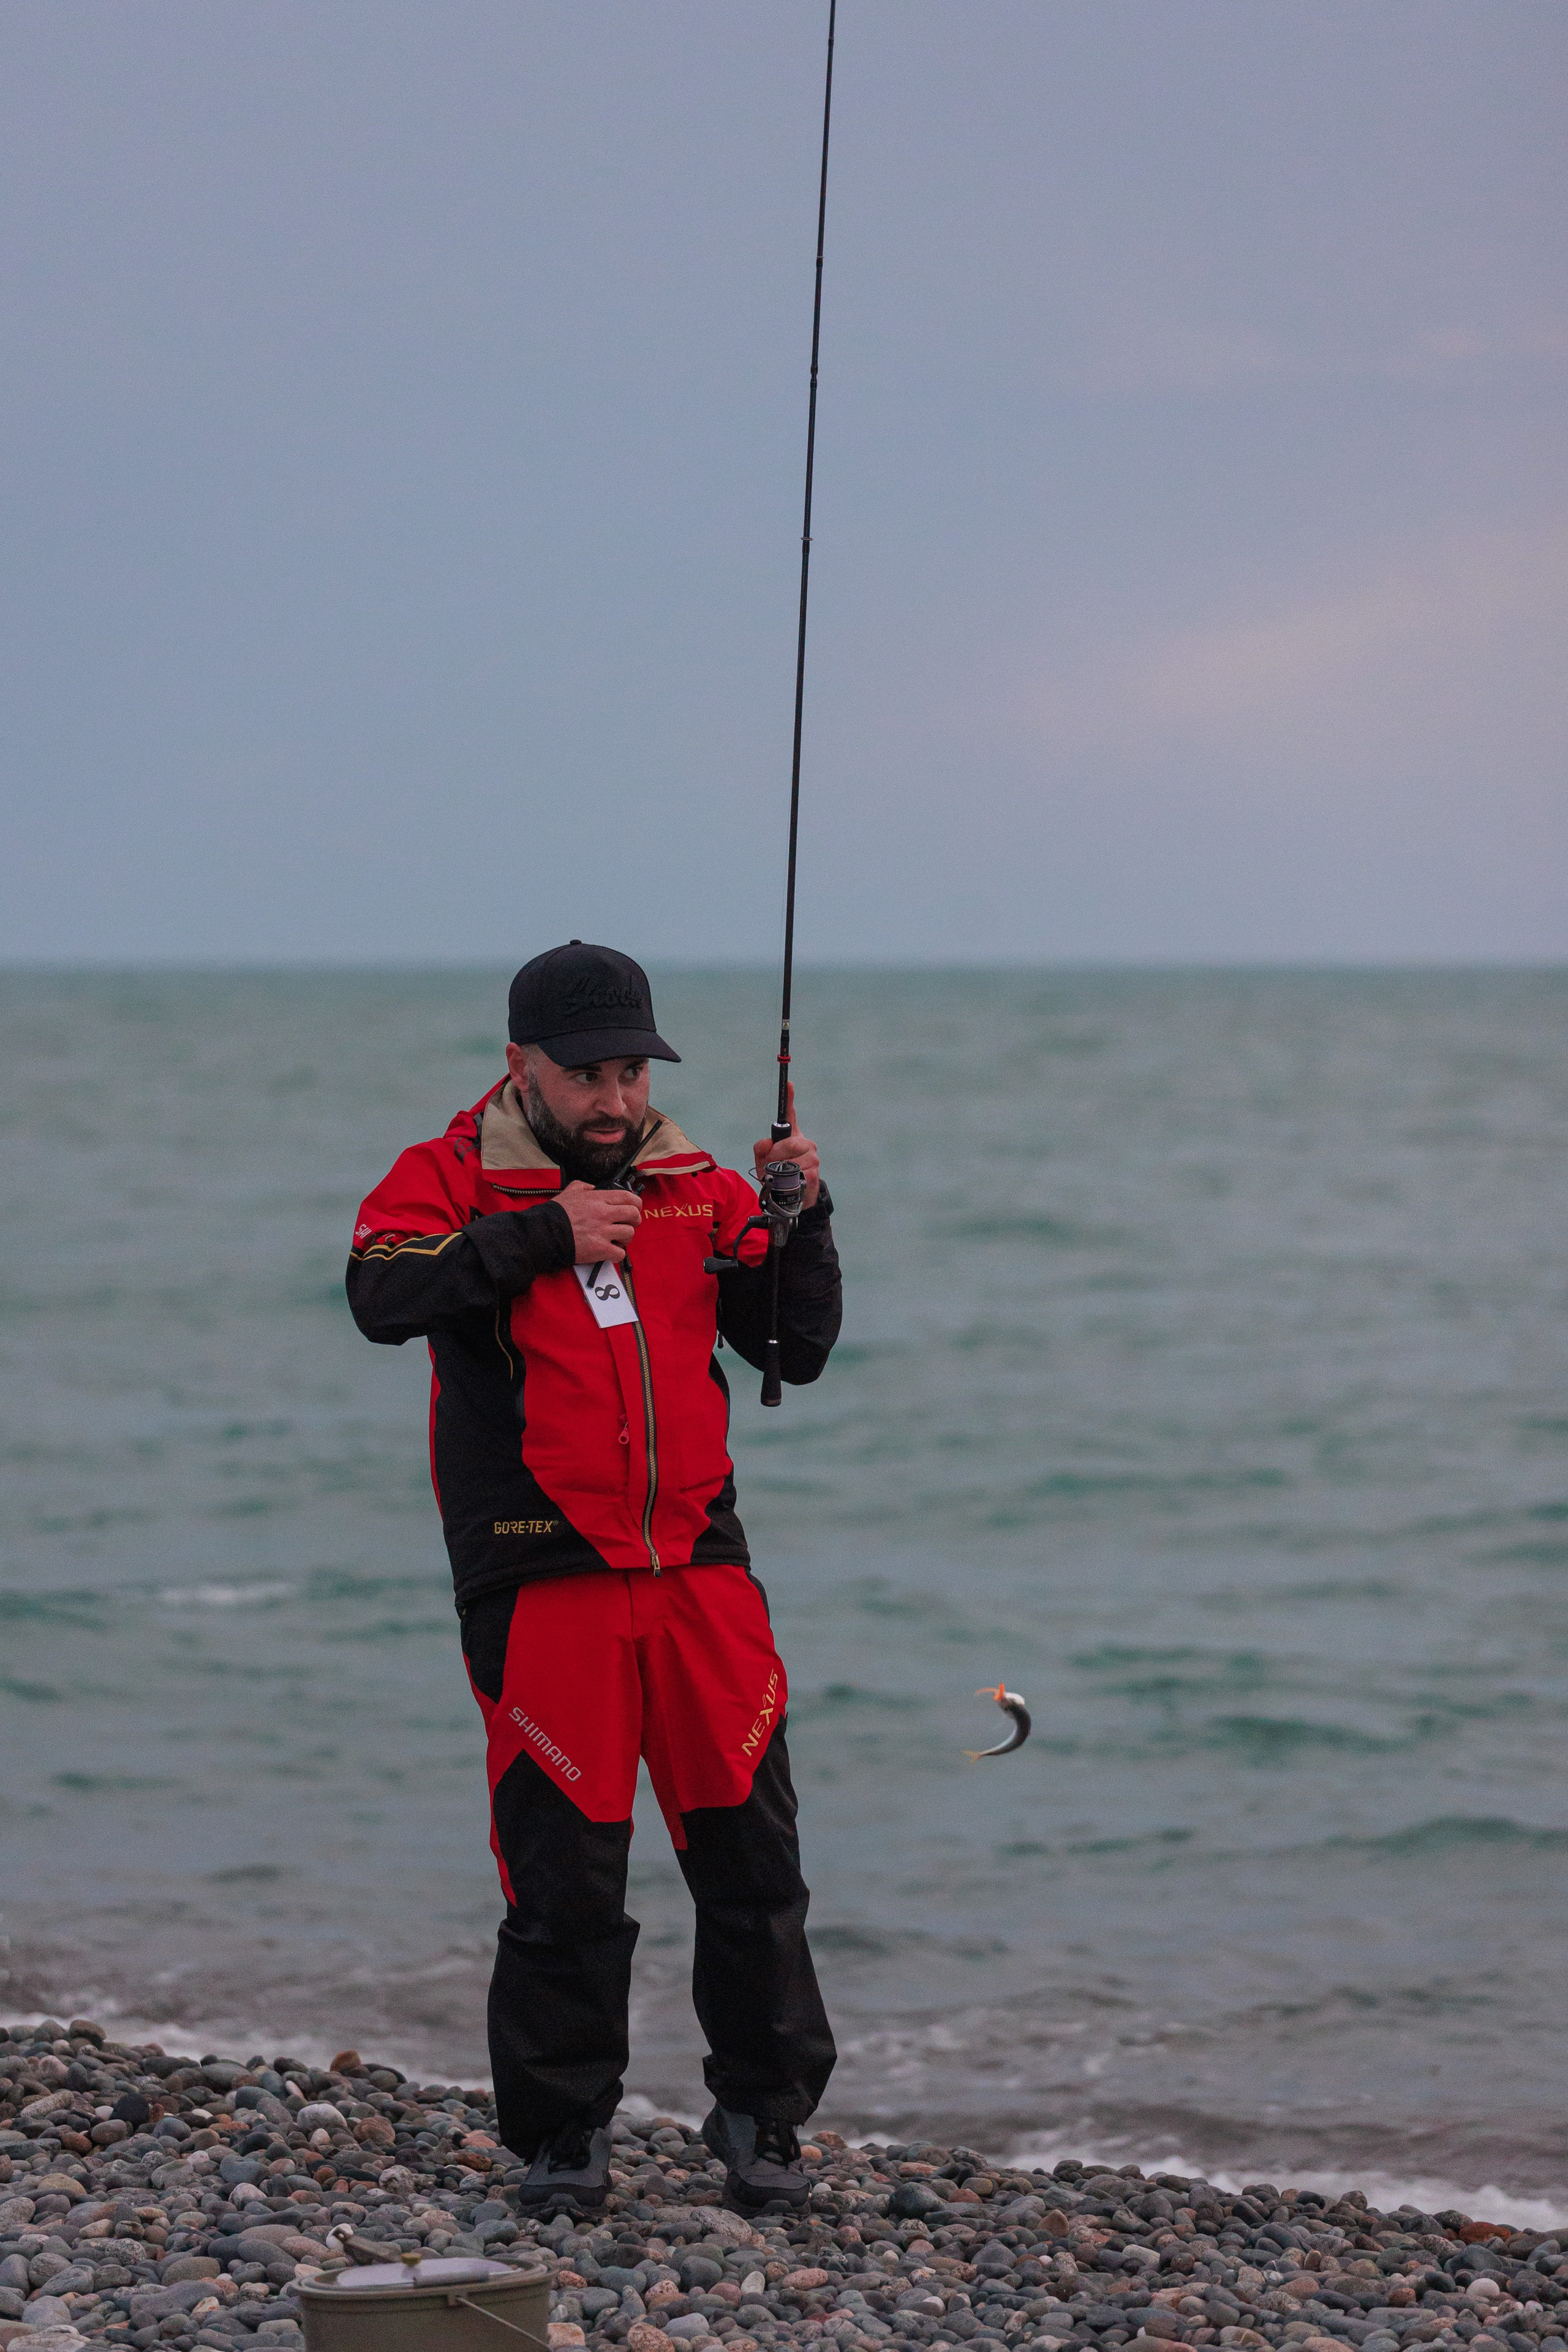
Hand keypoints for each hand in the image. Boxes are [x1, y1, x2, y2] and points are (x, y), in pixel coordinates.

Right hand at [558, 1180, 641, 1264]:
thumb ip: (585, 1187)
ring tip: (616, 1239)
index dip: (636, 1203)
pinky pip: (620, 1253)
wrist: (545, 1233)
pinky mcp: (600, 1249)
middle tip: (627, 1224)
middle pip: (634, 1215)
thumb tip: (594, 1188)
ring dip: (625, 1238)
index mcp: (599, 1199)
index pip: (629, 1197)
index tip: (635, 1208)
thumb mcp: (571, 1191)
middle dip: (634, 1220)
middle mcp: (604, 1214)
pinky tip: (609, 1251)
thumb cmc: (557, 1213)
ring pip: (629, 1234)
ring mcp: (603, 1232)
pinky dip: (617, 1254)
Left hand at [753, 1082, 820, 1208]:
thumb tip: (766, 1142)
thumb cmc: (777, 1176)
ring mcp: (812, 1157)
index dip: (789, 1097)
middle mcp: (805, 1143)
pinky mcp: (815, 1172)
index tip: (788, 1082)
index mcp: (792, 1137)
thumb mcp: (763, 1162)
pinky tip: (790, 1182)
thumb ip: (760, 1150)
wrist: (793, 1199)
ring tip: (779, 1176)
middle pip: (788, 1142)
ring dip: (779, 1168)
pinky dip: (788, 1179)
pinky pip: (796, 1171)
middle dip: (775, 1154)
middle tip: (771, 1164)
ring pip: (791, 1157)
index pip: (790, 1115)